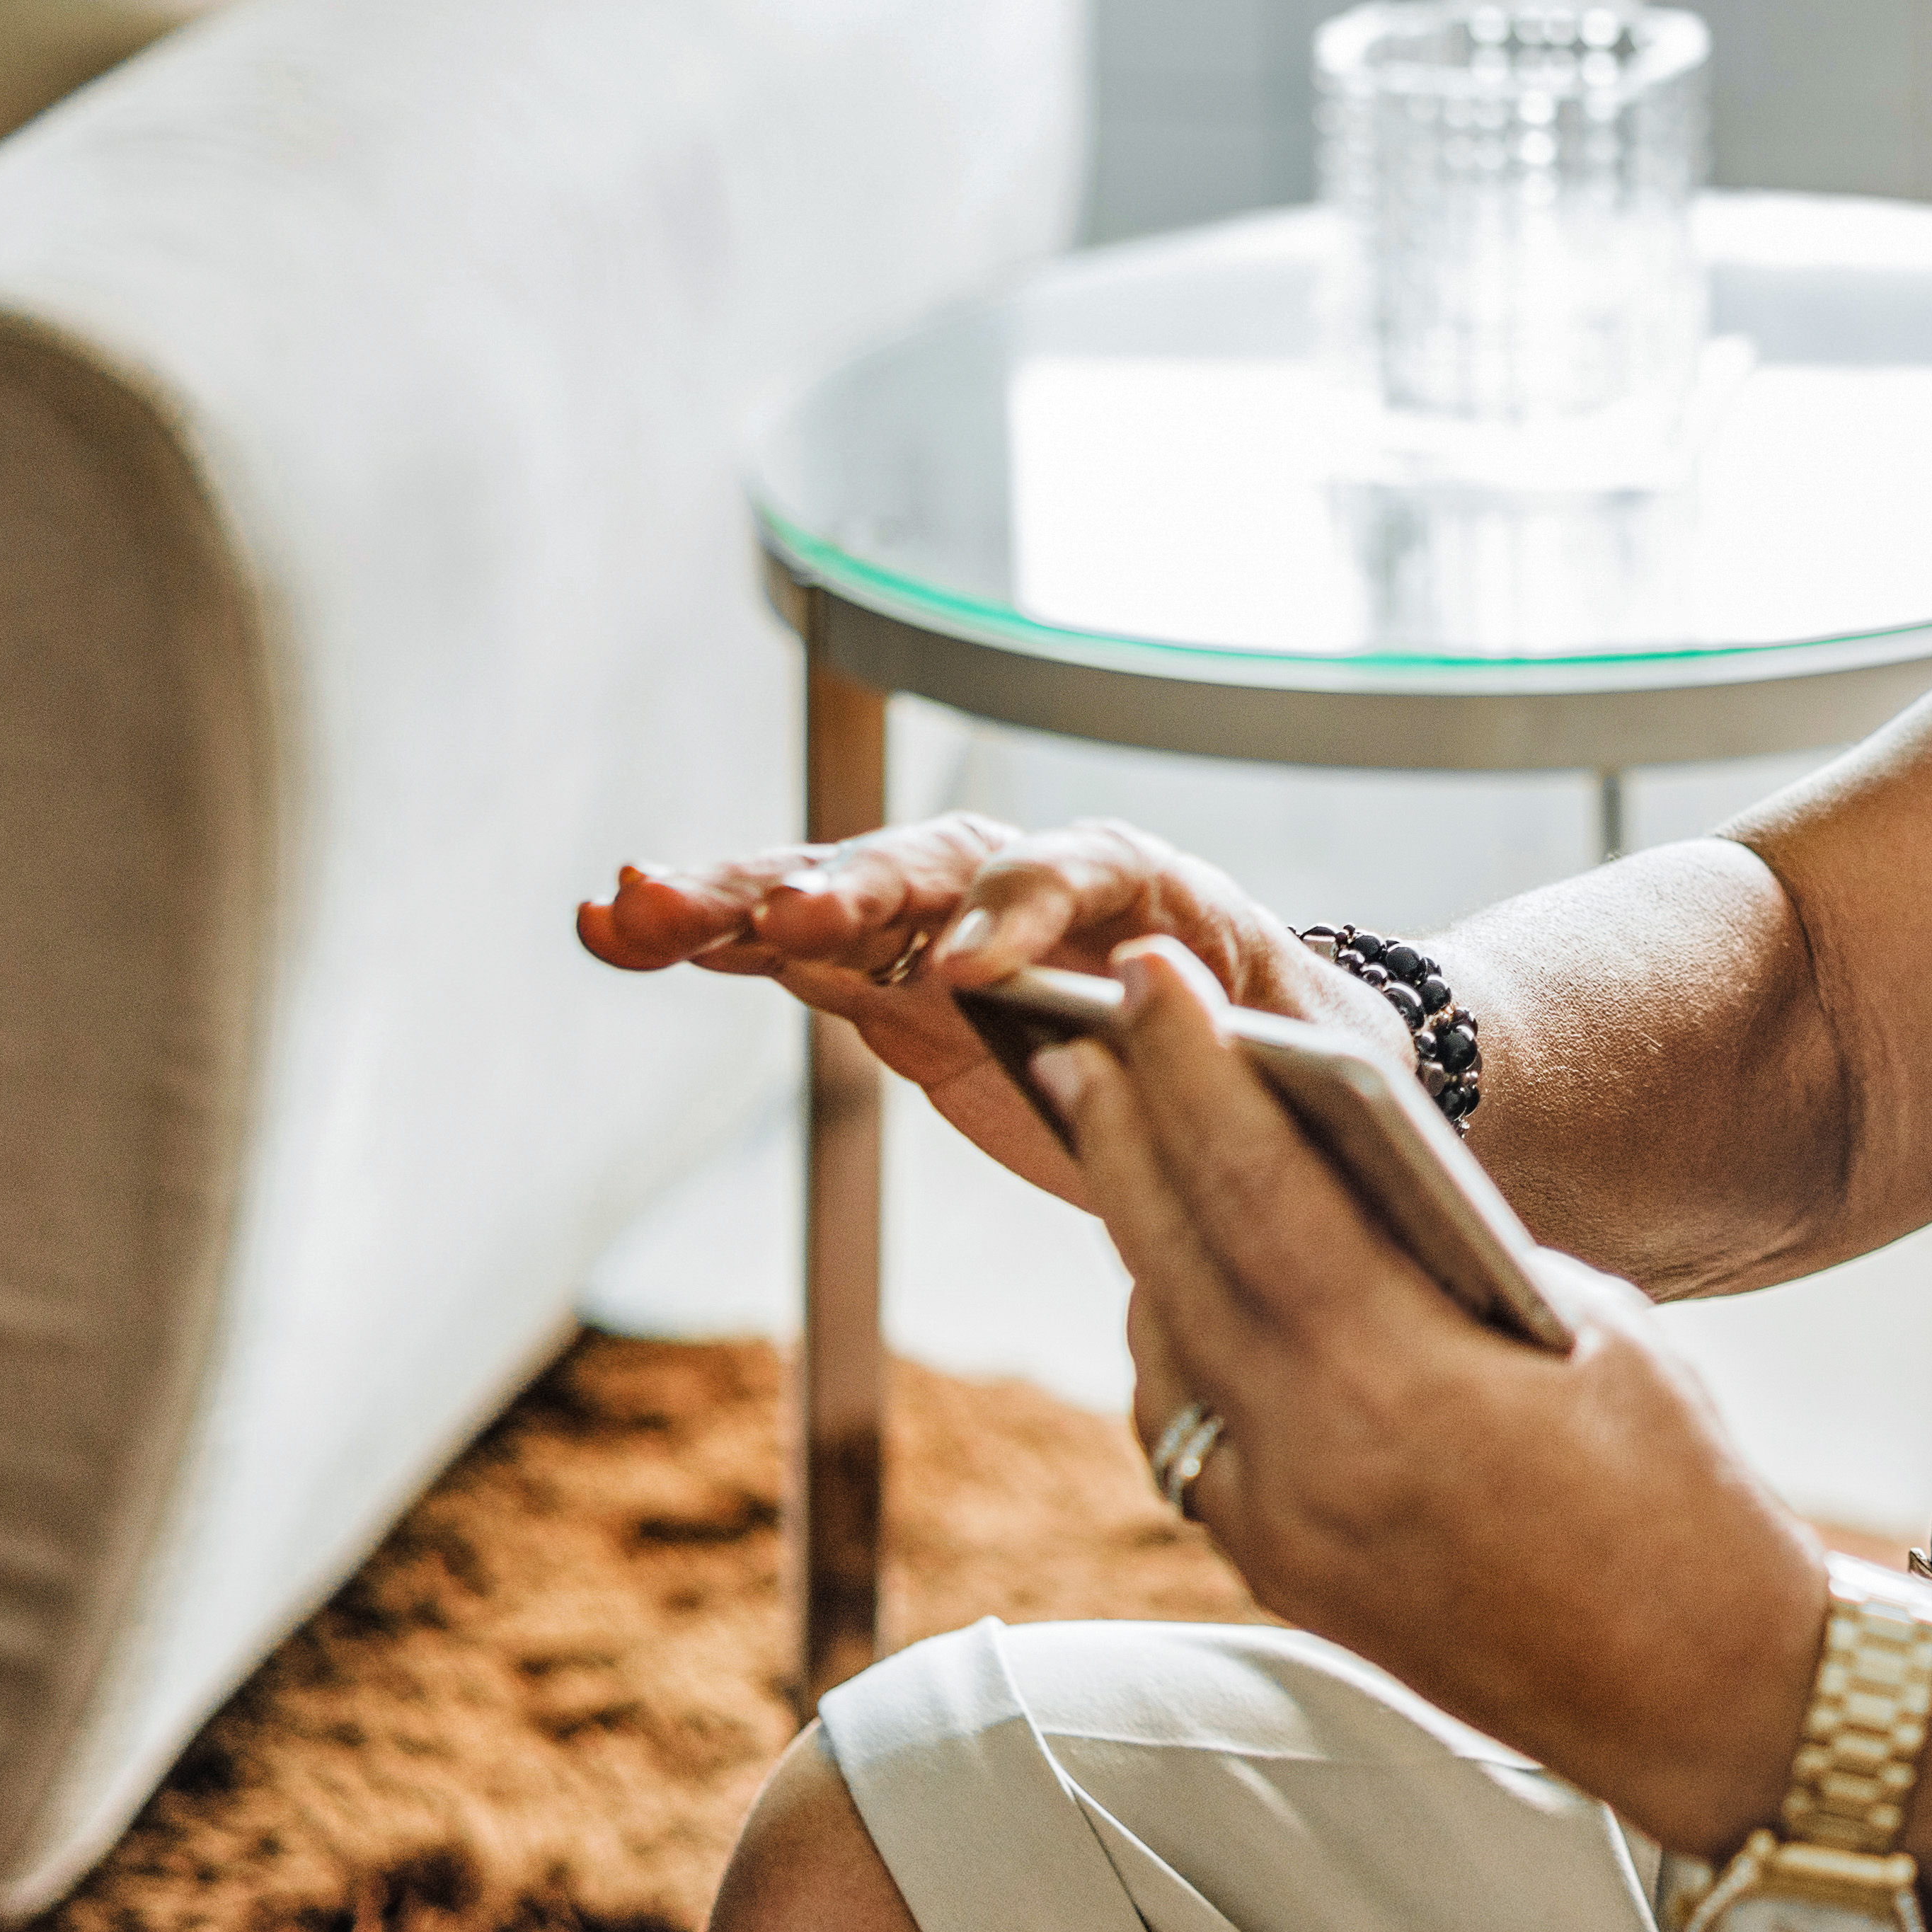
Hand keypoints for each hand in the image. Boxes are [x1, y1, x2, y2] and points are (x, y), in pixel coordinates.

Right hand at [576, 819, 1393, 1202]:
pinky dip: (716, 941)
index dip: (1026, 906)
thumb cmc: (1306, 1057)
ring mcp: (951, 928)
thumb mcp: (1311, 1056)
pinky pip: (799, 951)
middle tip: (771, 913)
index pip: (1086, 866)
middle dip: (845, 884)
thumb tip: (1180, 1011)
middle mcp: (1036, 886)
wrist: (1276, 1068)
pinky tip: (620, 933)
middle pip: (932, 863)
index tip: (972, 966)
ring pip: (837, 896)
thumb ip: (1240, 1042)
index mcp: (1153, 886)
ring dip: (734, 900)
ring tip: (631, 908)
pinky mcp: (896, 985)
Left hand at [1071, 939, 1824, 1854]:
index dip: (1193, 1073)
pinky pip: (1191, 1434)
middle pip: (1176, 1264)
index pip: (1258, 1194)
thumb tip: (1352, 1195)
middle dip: (1127, 1134)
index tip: (1149, 980)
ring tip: (1128, 1138)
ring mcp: (1283, 1537)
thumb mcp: (1592, 1331)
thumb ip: (1454, 1261)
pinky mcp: (1282, 1579)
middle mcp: (1312, 1468)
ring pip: (1165, 1353)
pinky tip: (1188, 1286)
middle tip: (1084, 1032)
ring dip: (1144, 1239)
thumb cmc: (1685, 1492)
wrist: (1708, 1697)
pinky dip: (1179, 1344)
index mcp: (1403, 1389)